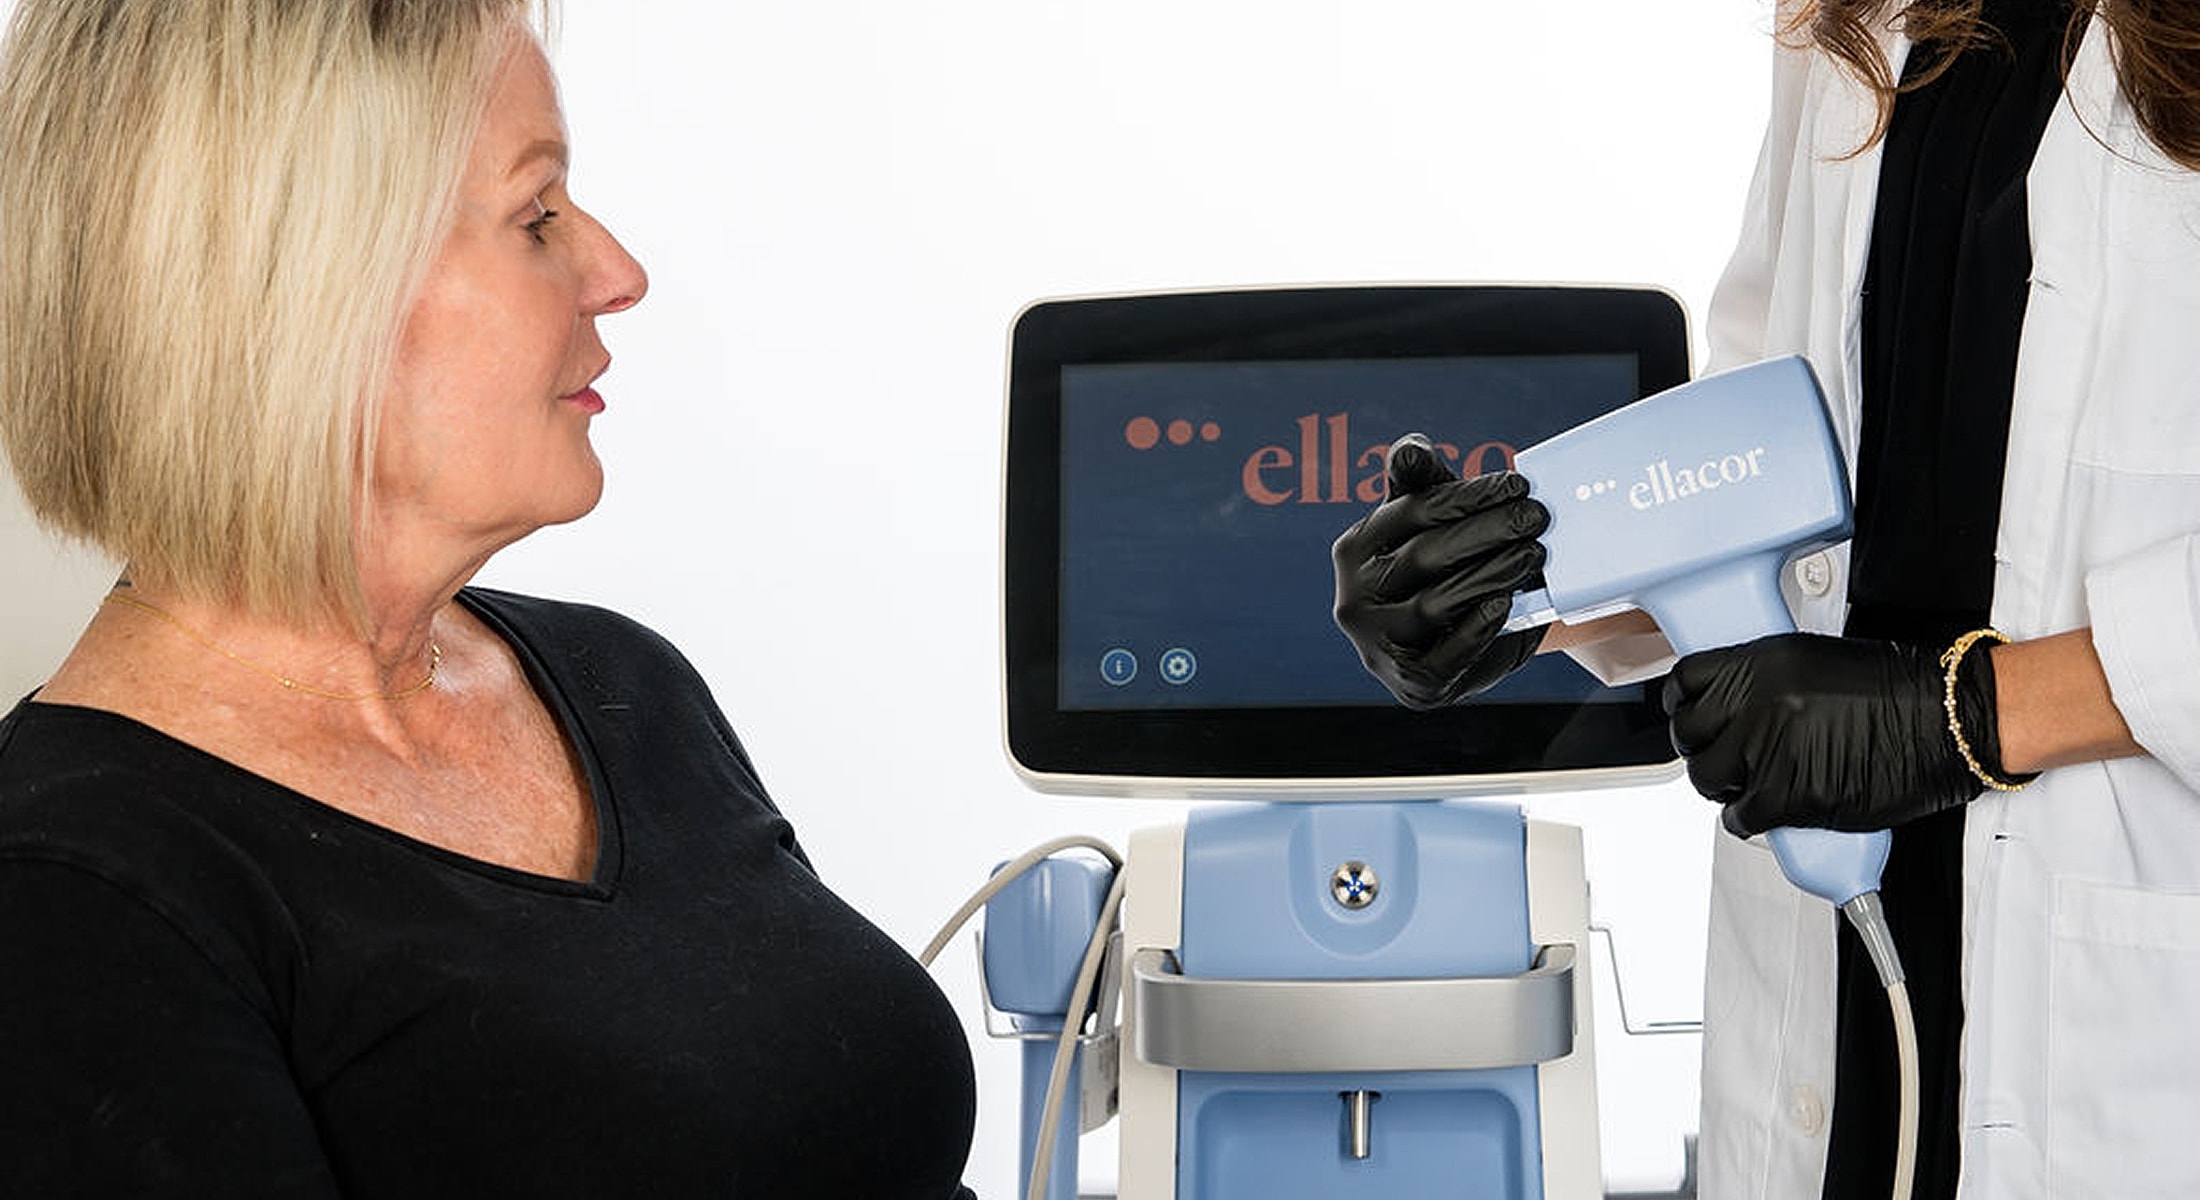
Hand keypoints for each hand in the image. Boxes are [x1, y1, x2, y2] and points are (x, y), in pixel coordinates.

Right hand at [1331, 434, 1548, 708]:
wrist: (1450, 651)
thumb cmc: (1440, 573)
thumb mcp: (1428, 526)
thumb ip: (1421, 484)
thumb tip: (1411, 449)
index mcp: (1355, 549)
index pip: (1412, 511)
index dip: (1467, 496)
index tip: (1517, 485)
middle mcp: (1354, 597)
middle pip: (1426, 555)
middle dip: (1488, 532)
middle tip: (1536, 517)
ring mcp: (1376, 643)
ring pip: (1437, 603)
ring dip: (1492, 574)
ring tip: (1534, 554)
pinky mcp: (1408, 683)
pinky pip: (1444, 654)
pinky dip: (1476, 628)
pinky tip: (1505, 603)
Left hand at [1661, 632, 2003, 836]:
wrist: (1952, 720)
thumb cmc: (1901, 691)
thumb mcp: (1816, 661)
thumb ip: (1766, 682)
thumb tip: (1732, 707)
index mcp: (1762, 662)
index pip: (1685, 682)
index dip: (1683, 706)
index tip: (1690, 719)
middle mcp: (1759, 702)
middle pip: (1689, 736)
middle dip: (1702, 751)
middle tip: (1723, 759)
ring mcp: (1770, 748)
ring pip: (1709, 779)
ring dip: (1724, 787)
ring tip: (1750, 785)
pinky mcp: (1789, 794)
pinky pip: (1742, 817)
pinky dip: (1751, 821)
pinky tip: (1769, 812)